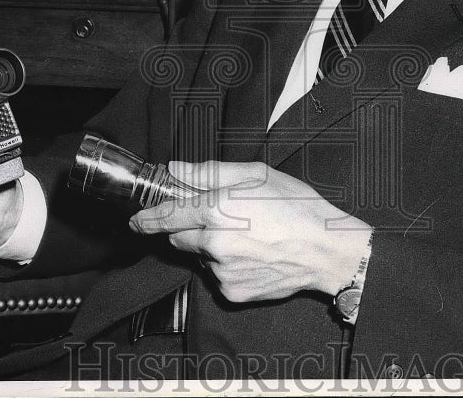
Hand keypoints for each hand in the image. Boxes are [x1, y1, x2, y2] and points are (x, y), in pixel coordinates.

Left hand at [129, 161, 370, 302]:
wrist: (325, 249)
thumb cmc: (296, 206)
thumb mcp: (256, 174)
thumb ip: (210, 172)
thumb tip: (176, 169)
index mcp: (216, 209)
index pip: (166, 215)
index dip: (146, 218)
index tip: (136, 220)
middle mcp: (213, 243)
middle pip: (179, 237)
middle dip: (190, 228)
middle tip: (221, 219)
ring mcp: (221, 271)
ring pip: (201, 257)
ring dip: (211, 248)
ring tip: (248, 237)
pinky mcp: (232, 292)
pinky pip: (217, 277)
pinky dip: (228, 267)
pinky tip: (254, 256)